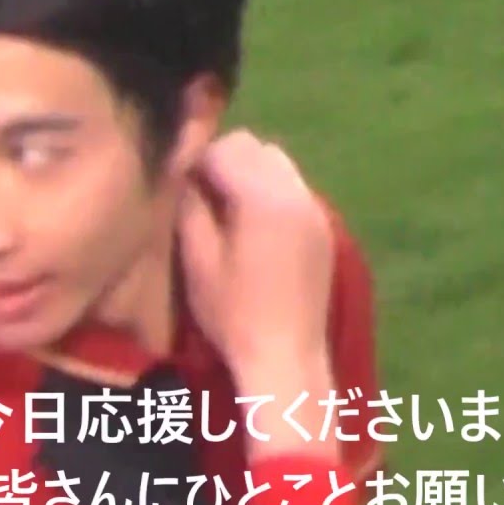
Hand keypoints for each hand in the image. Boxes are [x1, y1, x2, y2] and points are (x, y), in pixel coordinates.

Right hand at [176, 128, 335, 374]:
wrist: (286, 357)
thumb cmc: (234, 314)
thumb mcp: (198, 261)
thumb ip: (190, 207)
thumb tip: (184, 174)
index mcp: (264, 197)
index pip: (224, 148)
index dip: (195, 161)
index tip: (179, 187)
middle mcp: (296, 192)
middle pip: (254, 146)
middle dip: (224, 160)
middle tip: (202, 196)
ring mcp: (315, 209)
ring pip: (277, 162)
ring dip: (249, 173)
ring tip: (228, 210)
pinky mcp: (324, 227)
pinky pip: (293, 187)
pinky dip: (270, 191)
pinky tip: (254, 227)